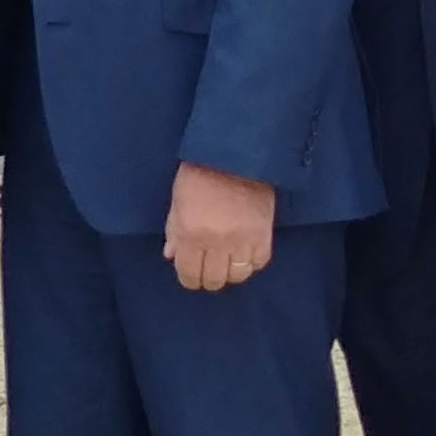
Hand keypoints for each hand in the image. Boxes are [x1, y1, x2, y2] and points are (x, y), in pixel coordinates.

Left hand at [165, 162, 276, 291]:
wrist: (235, 155)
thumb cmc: (200, 173)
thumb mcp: (178, 200)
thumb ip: (174, 231)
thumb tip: (171, 255)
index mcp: (191, 233)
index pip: (189, 273)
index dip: (189, 279)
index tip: (191, 276)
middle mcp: (216, 242)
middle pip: (214, 280)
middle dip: (208, 279)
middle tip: (208, 271)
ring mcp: (242, 240)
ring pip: (238, 275)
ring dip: (230, 272)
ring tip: (227, 263)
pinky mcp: (264, 234)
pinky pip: (259, 262)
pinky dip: (251, 262)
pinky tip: (244, 254)